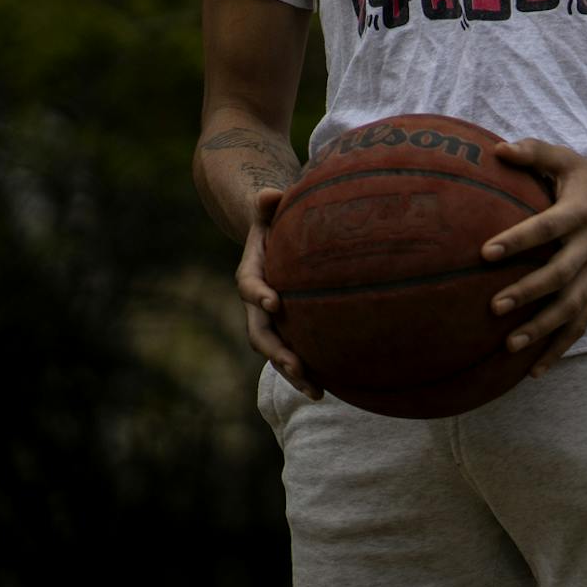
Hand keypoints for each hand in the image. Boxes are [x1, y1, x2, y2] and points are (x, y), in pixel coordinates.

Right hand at [236, 186, 320, 399]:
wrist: (269, 236)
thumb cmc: (275, 218)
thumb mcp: (269, 208)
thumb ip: (267, 203)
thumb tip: (269, 193)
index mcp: (252, 272)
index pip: (250, 286)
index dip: (259, 294)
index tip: (274, 302)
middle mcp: (257, 302)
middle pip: (261, 333)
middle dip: (277, 352)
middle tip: (297, 367)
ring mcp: (272, 319)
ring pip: (278, 351)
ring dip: (295, 373)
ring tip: (320, 392)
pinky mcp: (290, 327)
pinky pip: (298, 350)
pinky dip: (312, 368)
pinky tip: (337, 386)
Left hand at [483, 140, 586, 376]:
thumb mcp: (565, 159)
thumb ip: (533, 153)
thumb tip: (495, 150)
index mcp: (581, 212)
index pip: (547, 227)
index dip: (519, 240)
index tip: (485, 252)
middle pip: (562, 274)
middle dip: (529, 292)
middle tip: (493, 306)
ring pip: (573, 307)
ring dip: (542, 329)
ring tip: (509, 346)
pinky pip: (580, 325)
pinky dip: (559, 349)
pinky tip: (533, 372)